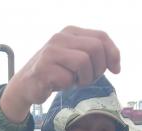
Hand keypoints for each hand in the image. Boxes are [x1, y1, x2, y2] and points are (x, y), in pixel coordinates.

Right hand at [0, 26, 120, 122]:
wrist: (25, 85)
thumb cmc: (55, 73)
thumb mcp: (75, 58)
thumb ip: (93, 55)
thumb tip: (115, 65)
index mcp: (71, 32)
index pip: (101, 37)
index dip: (113, 54)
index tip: (115, 70)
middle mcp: (61, 38)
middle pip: (95, 48)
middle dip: (98, 69)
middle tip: (89, 79)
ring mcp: (51, 52)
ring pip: (84, 62)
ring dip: (84, 79)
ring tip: (74, 82)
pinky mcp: (44, 68)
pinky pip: (68, 79)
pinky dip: (68, 86)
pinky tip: (59, 85)